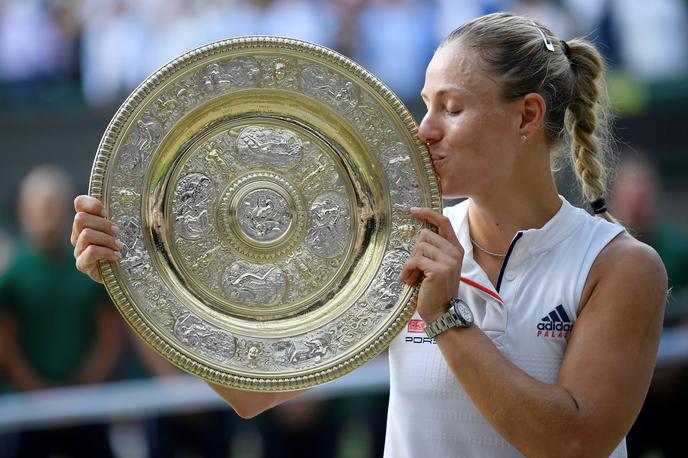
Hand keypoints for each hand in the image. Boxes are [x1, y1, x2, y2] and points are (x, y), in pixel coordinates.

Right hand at [71, 195, 121, 282]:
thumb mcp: (124, 227)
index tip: (106, 213)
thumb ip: (119, 215)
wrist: (125, 271)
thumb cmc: (126, 246)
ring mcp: (78, 249)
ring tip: (119, 246)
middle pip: (80, 218)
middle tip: (117, 232)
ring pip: (86, 234)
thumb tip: (126, 202)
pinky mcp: (82, 264)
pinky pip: (91, 251)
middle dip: (103, 224)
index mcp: (86, 220)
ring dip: (107, 239)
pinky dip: (106, 252)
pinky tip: (117, 256)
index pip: (79, 202)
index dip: (93, 204)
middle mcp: (78, 233)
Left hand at [400, 207, 463, 322]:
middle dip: (414, 251)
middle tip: (414, 268)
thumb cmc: (435, 290)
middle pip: (425, 235)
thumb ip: (434, 250)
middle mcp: (455, 252)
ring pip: (419, 248)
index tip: (413, 210)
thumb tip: (419, 233)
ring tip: (412, 277)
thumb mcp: (439, 266)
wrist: (442, 313)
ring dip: (410, 263)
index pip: (444, 222)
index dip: (428, 213)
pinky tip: (409, 280)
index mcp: (456, 249)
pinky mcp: (439, 270)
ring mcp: (449, 261)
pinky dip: (407, 270)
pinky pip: (415, 260)